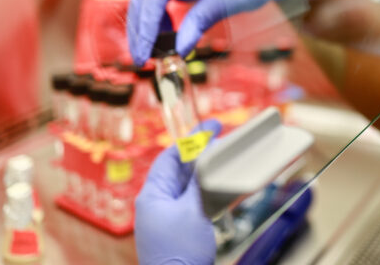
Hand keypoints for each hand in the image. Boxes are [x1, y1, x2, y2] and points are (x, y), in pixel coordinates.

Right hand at [127, 0, 302, 64]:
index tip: (144, 53)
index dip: (145, 25)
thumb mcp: (230, 0)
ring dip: (147, 22)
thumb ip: (200, 21)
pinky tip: (169, 35)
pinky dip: (161, 18)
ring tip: (153, 50)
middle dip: (139, 26)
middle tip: (141, 57)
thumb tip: (179, 49)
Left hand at [135, 119, 221, 264]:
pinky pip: (194, 201)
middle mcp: (157, 203)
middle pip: (180, 169)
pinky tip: (223, 187)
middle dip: (202, 153)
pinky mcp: (180, 229)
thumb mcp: (193, 211)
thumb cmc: (179, 254)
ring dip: (207, 172)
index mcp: (152, 194)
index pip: (171, 156)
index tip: (211, 127)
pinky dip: (208, 191)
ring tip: (227, 159)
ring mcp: (168, 217)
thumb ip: (200, 182)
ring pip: (189, 185)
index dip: (192, 139)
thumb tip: (207, 157)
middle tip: (224, 139)